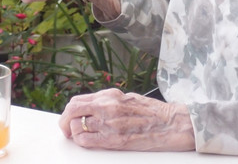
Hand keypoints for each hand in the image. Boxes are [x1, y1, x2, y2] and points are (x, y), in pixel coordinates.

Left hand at [59, 89, 194, 151]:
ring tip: (78, 136)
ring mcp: (109, 123)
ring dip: (74, 132)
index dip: (69, 111)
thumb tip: (92, 108)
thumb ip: (108, 102)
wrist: (172, 124)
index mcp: (110, 95)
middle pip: (72, 110)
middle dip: (64, 121)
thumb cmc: (153, 112)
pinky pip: (87, 140)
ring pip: (76, 126)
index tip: (68, 118)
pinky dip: (82, 141)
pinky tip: (87, 142)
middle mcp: (107, 106)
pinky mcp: (114, 139)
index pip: (78, 100)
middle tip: (65, 129)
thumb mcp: (127, 99)